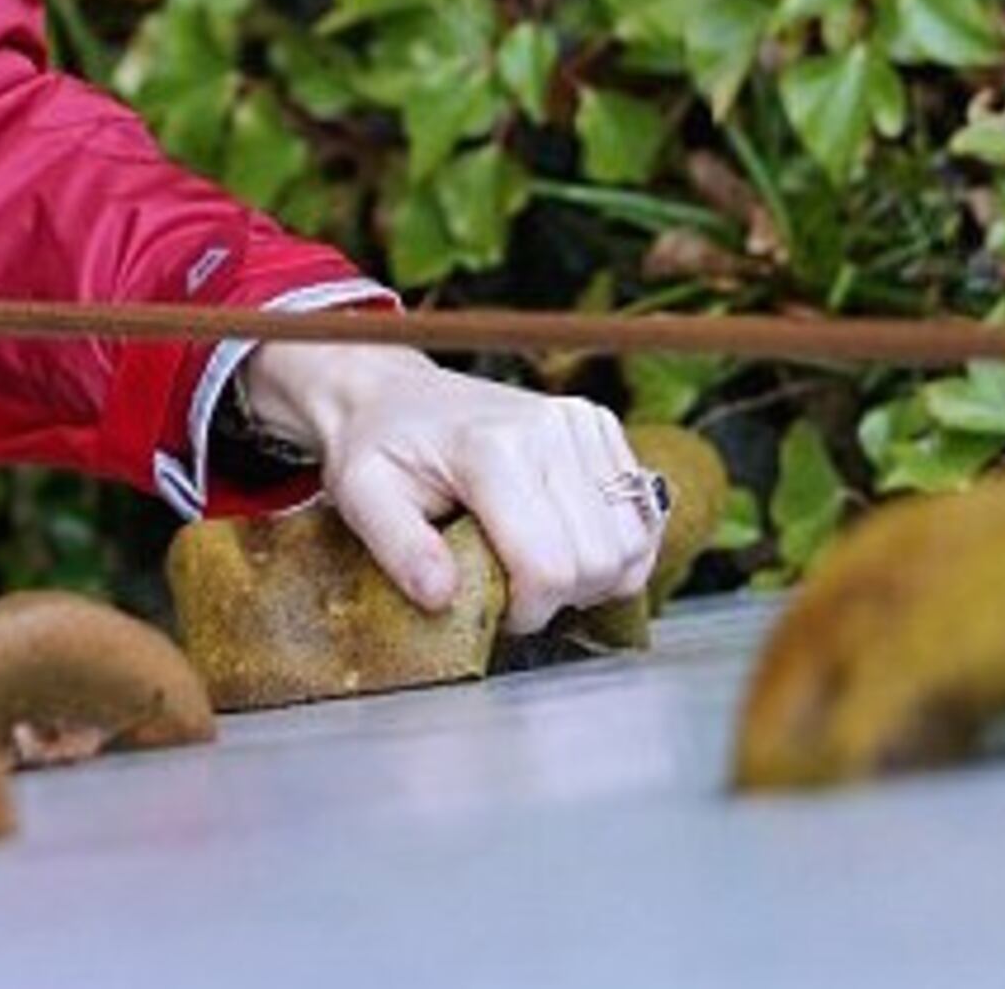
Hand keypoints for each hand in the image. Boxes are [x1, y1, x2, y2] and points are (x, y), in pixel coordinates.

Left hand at [236, 344, 659, 634]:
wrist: (393, 394)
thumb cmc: (379, 448)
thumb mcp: (362, 498)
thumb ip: (399, 550)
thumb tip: (442, 598)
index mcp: (491, 450)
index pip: (548, 566)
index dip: (528, 611)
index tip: (498, 610)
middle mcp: (548, 429)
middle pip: (597, 560)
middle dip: (561, 598)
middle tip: (517, 591)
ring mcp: (581, 422)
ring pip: (631, 542)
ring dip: (595, 576)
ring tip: (542, 569)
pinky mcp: (600, 425)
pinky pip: (642, 513)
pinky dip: (616, 546)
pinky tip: (569, 544)